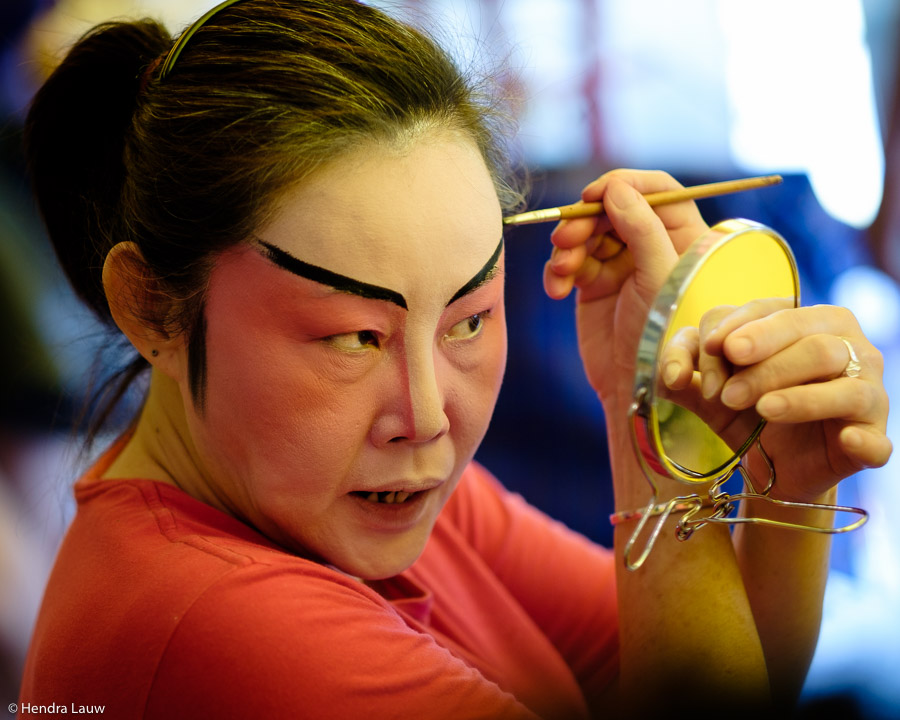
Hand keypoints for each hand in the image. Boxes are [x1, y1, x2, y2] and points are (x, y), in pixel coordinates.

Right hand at [542, 169, 707, 409]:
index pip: (657, 190)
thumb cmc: (662, 335)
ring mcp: (620, 264)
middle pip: (613, 208)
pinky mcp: (592, 284)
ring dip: (567, 246)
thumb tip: (614, 188)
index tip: (595, 195)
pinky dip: (557, 271)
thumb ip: (641, 228)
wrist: (635, 387)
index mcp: (681, 238)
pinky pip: (569, 261)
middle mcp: (651, 246)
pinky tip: (557, 290)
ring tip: (562, 270)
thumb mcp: (659, 277)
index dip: (625, 185)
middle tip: (566, 238)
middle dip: (585, 220)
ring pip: (586, 232)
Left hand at [665, 300, 891, 500]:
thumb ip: (685, 372)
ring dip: (798, 394)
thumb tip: (671, 374)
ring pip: (842, 376)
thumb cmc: (746, 413)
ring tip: (763, 409)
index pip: (769, 309)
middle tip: (728, 393)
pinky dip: (863, 437)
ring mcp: (866, 387)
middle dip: (763, 363)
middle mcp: (844, 343)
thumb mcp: (708, 390)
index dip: (736, 329)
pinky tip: (846, 439)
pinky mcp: (874, 435)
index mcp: (803, 319)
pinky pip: (876, 435)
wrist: (773, 467)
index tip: (711, 349)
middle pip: (808, 336)